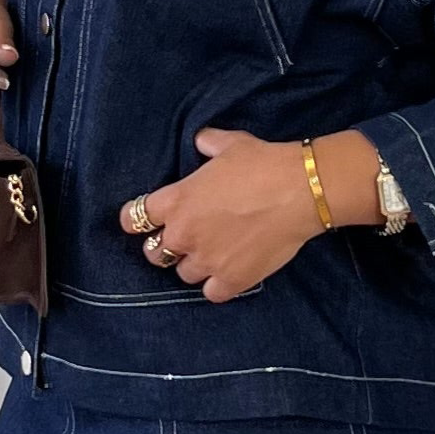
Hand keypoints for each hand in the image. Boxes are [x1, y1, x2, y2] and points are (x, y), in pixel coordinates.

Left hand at [119, 128, 321, 303]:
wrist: (300, 191)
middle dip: (164, 247)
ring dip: (194, 266)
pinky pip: (211, 293)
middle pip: (154, 253)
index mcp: (176, 200)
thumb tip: (201, 140)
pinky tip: (228, 273)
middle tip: (182, 241)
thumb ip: (207, 144)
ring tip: (213, 255)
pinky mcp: (231, 280)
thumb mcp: (229, 144)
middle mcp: (184, 234)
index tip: (141, 222)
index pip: (134, 218)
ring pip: (184, 275)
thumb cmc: (263, 163)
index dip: (135, 220)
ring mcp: (207, 260)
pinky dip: (217, 285)